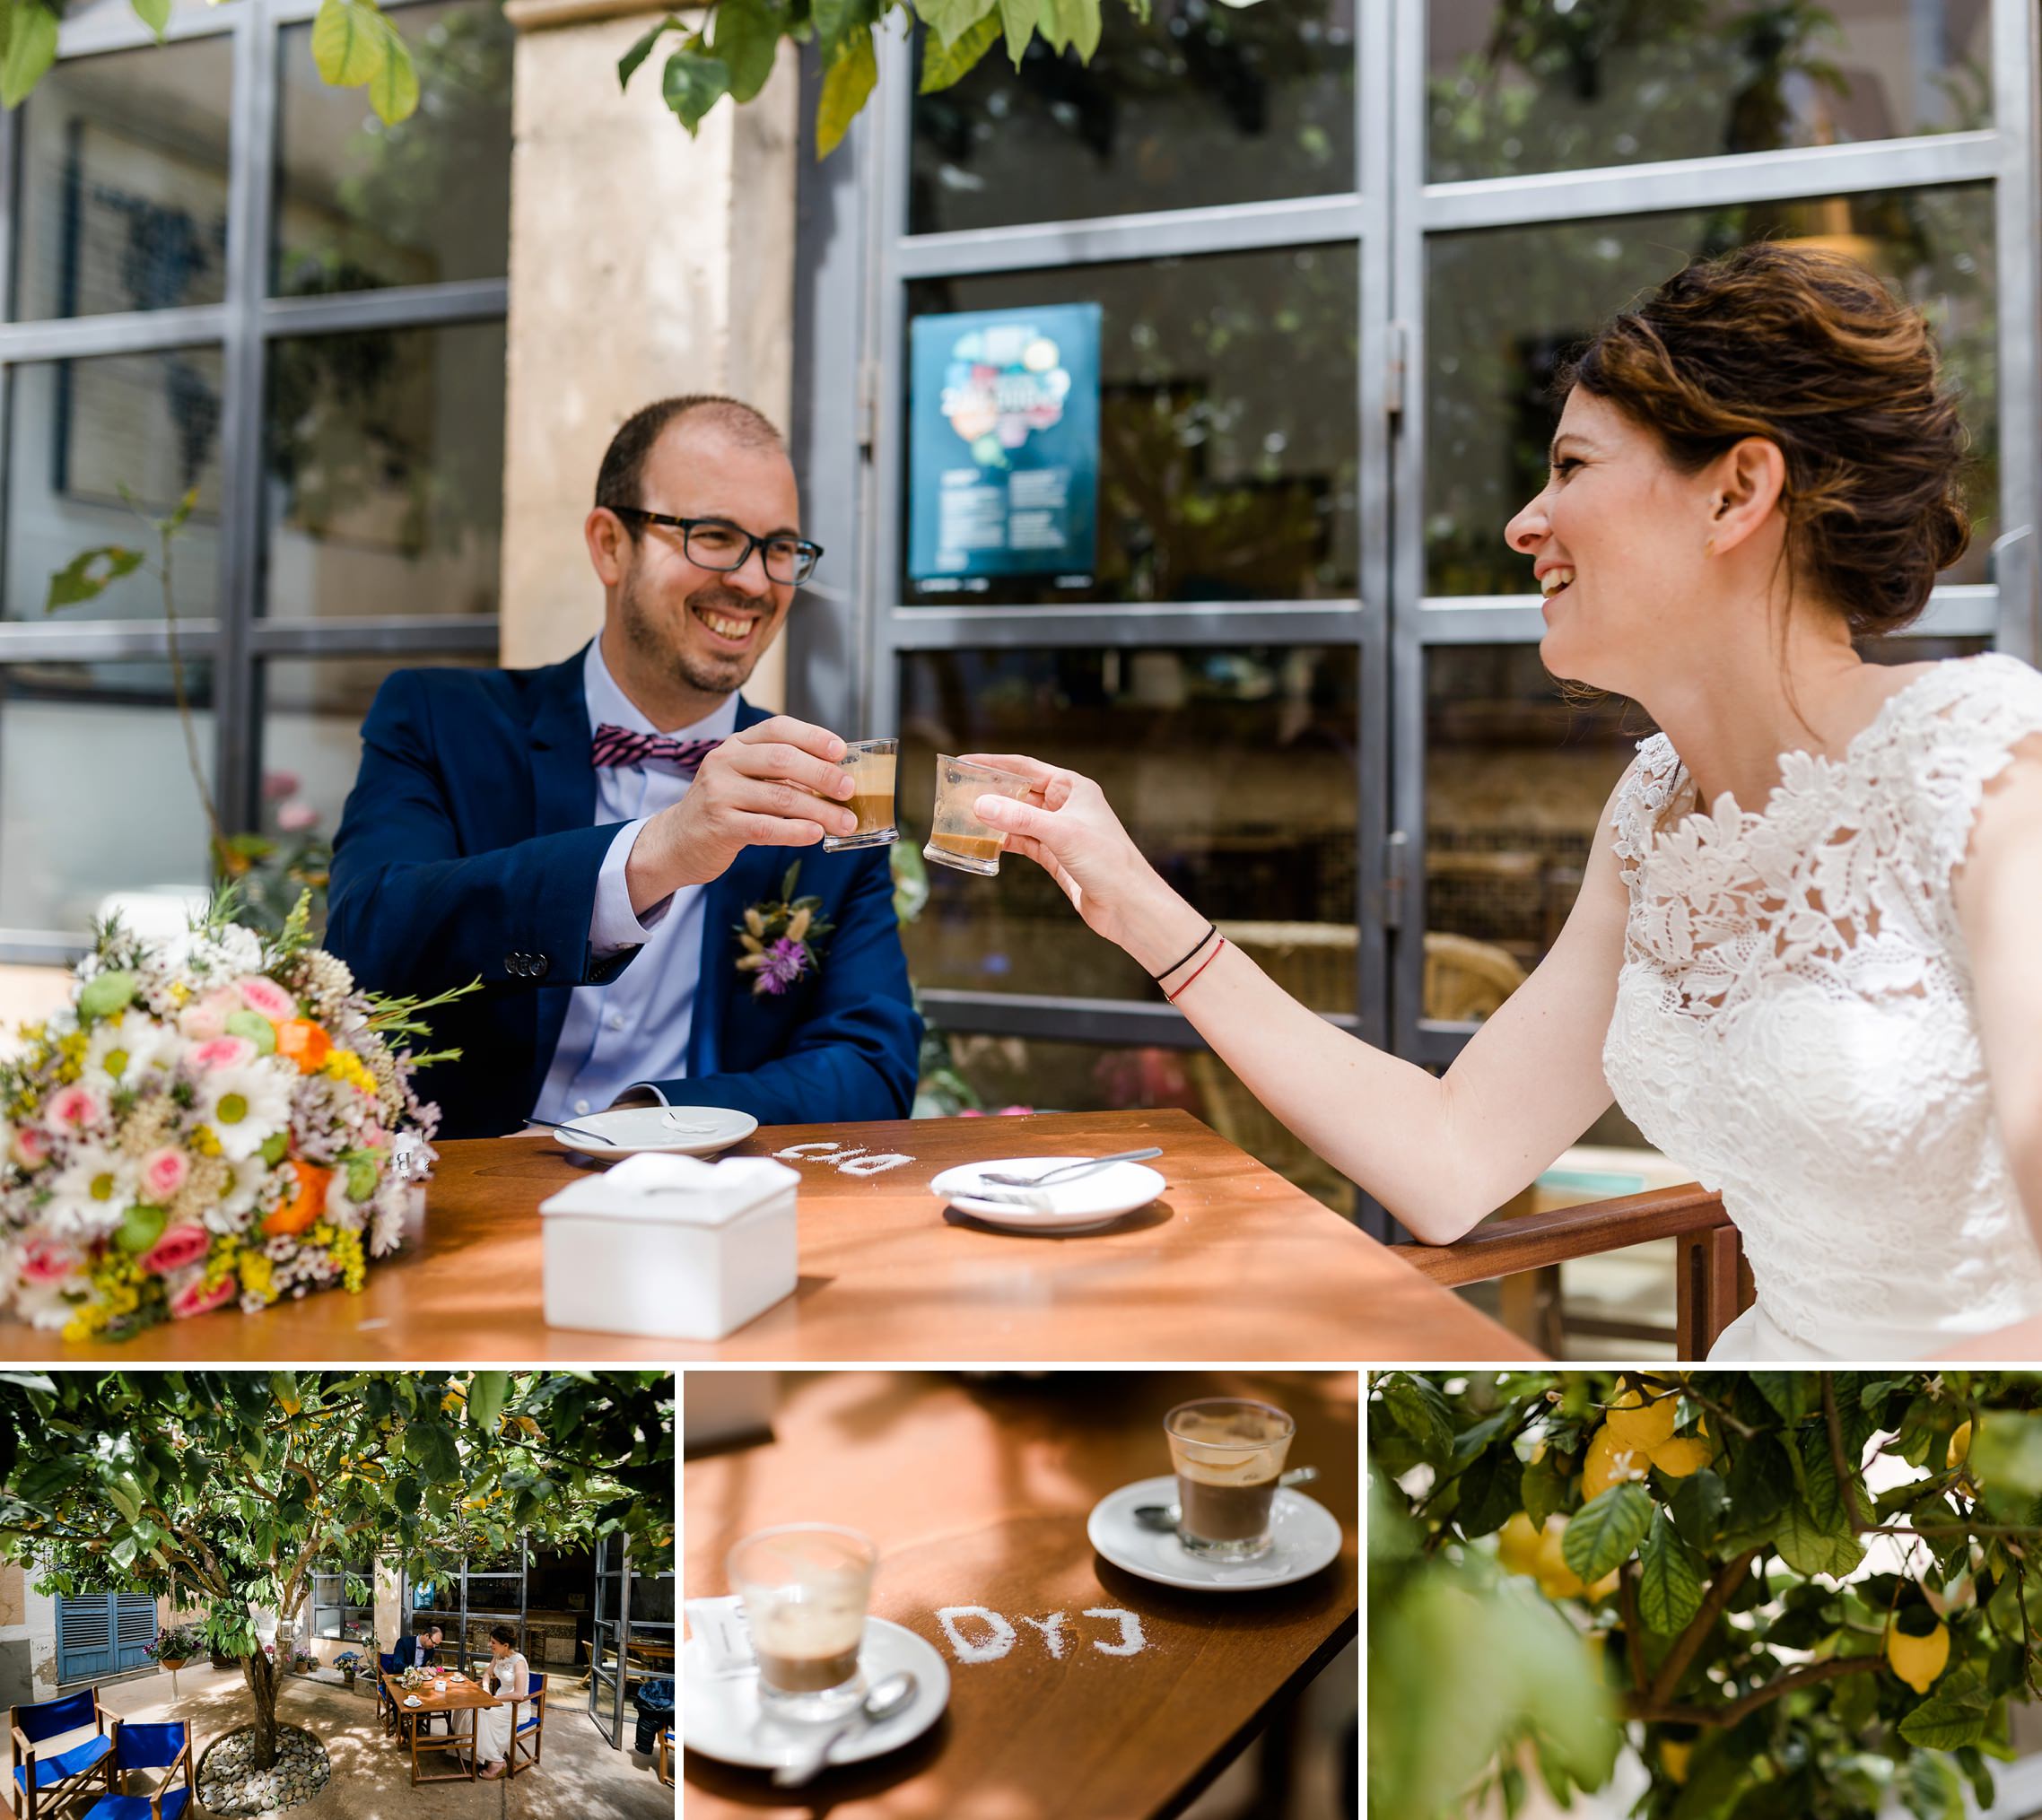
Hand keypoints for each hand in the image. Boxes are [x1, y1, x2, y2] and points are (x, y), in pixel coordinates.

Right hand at [628, 716, 857, 902]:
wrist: (677, 841)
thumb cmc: (725, 808)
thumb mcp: (746, 779)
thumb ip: (781, 773)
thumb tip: (837, 777)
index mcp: (737, 745)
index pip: (778, 729)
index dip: (812, 736)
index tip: (841, 751)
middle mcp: (724, 762)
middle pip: (782, 760)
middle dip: (822, 775)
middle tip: (849, 790)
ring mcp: (719, 793)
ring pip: (780, 797)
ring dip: (820, 811)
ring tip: (845, 823)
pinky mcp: (719, 826)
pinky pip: (765, 827)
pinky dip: (795, 831)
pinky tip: (815, 835)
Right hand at [961, 753, 1202, 968]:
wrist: (1129, 906)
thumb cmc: (1108, 862)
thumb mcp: (1062, 834)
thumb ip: (1020, 819)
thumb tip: (981, 805)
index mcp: (1074, 788)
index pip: (1026, 768)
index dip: (994, 763)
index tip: (964, 762)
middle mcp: (1067, 806)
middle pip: (1020, 792)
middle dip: (990, 791)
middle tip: (957, 791)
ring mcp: (1060, 832)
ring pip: (1019, 819)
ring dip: (994, 819)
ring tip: (963, 817)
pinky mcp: (1056, 856)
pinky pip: (1023, 842)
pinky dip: (1004, 842)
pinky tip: (984, 841)